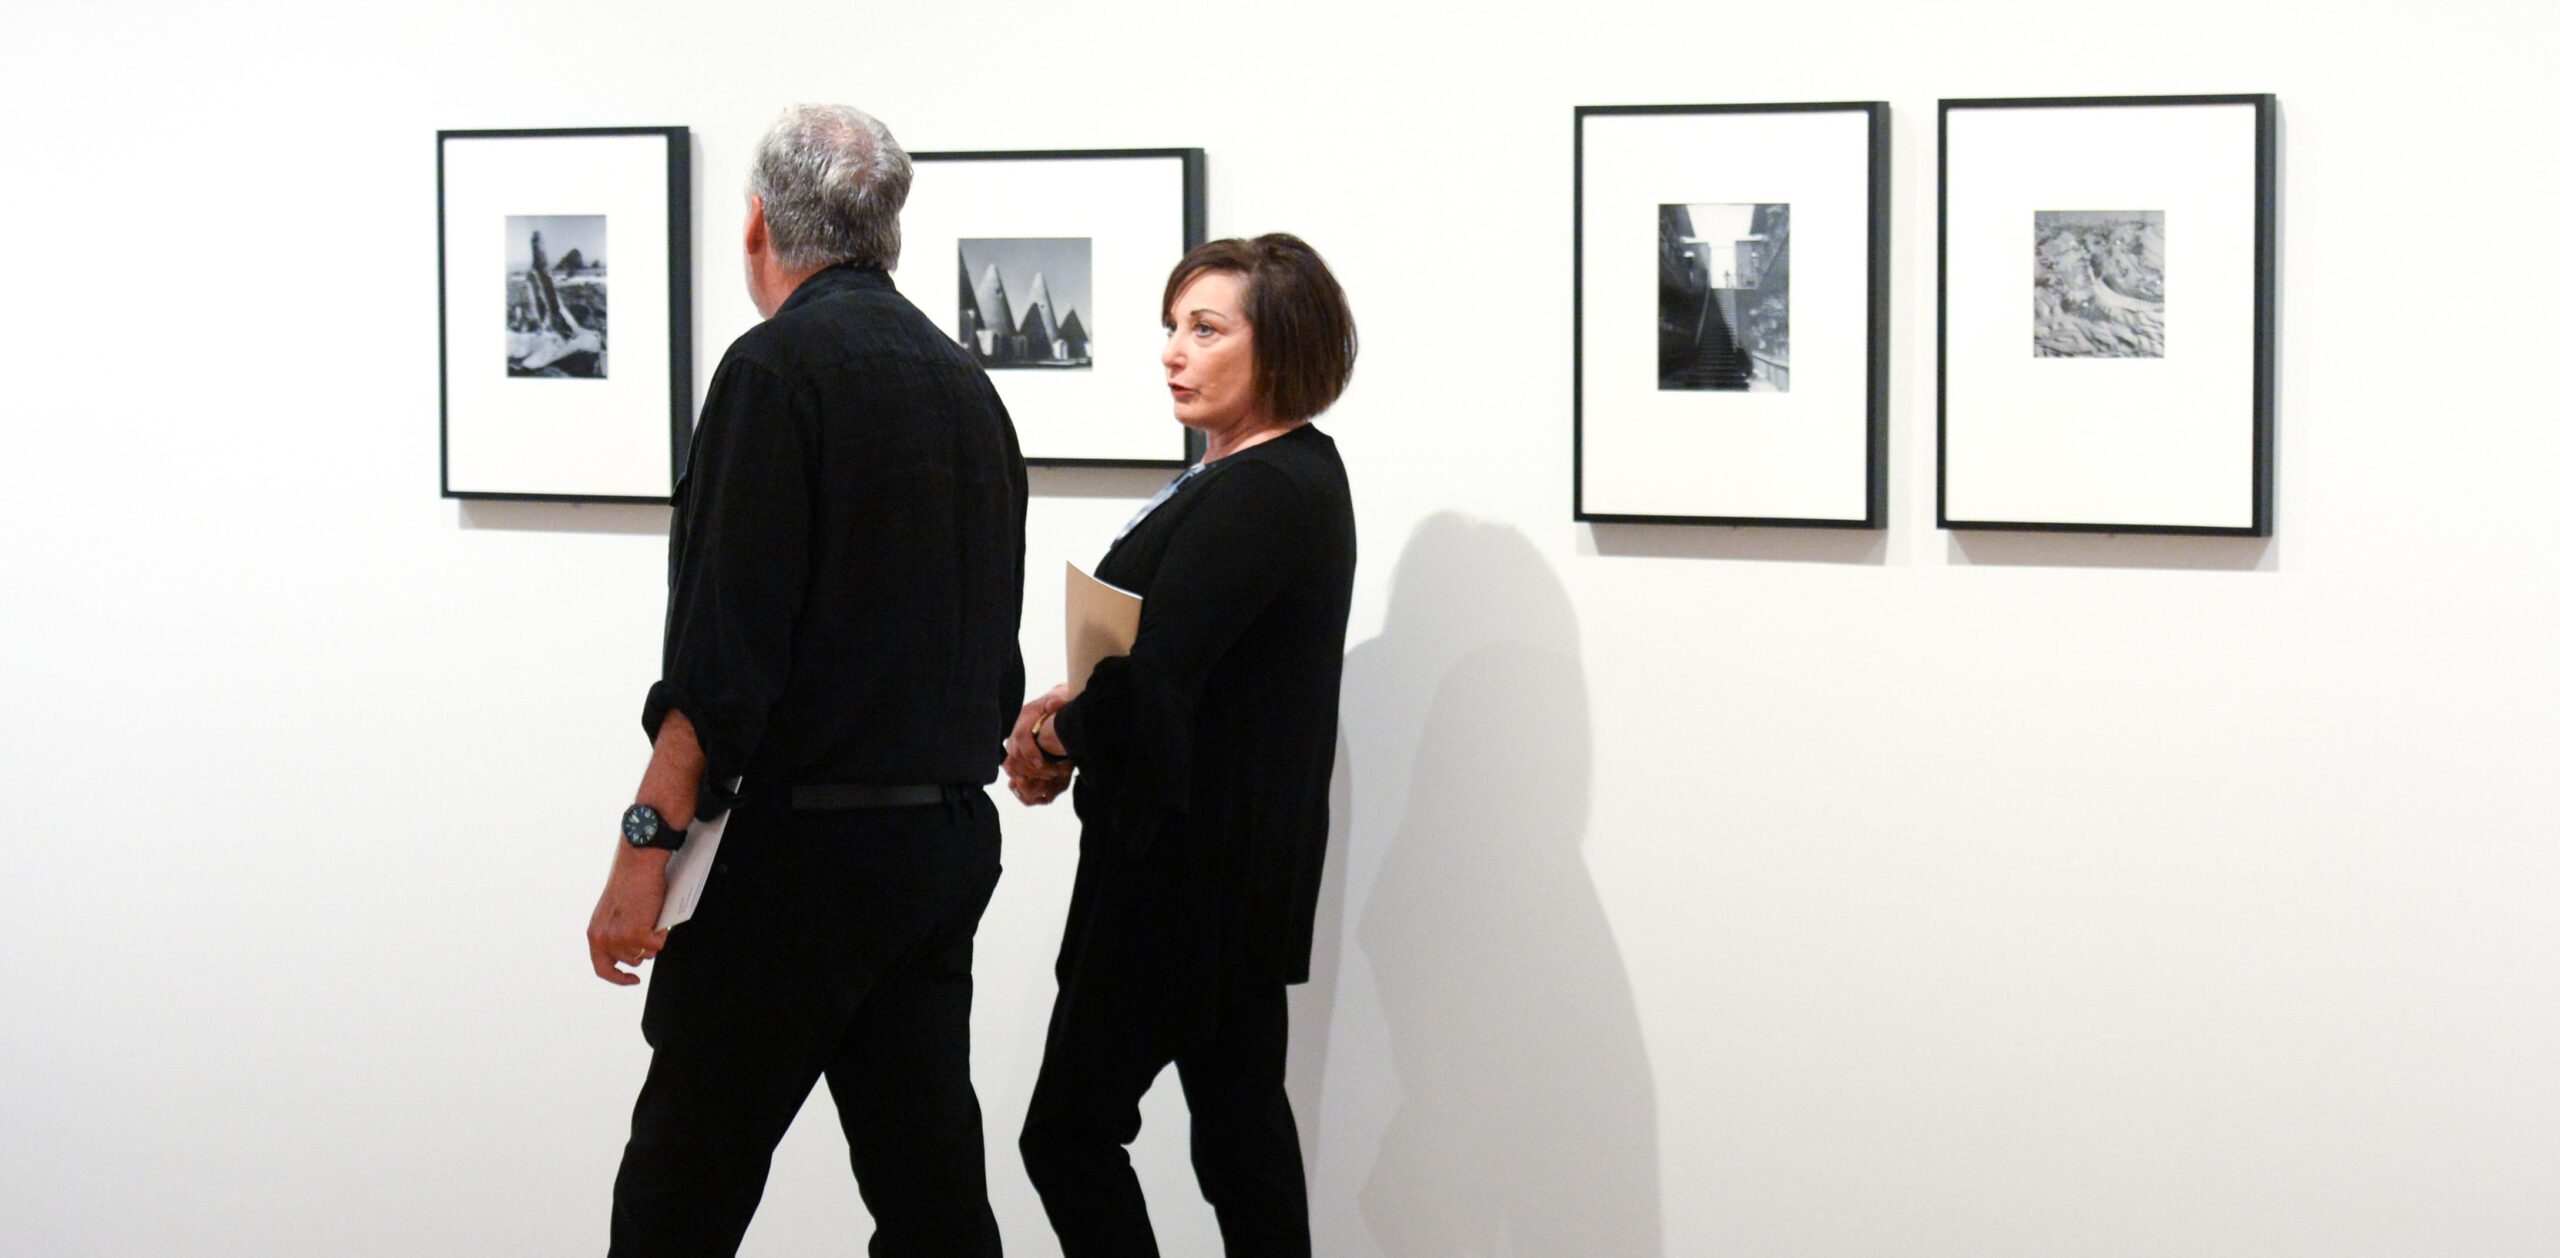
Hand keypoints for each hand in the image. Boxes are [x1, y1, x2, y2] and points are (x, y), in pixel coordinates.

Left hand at [587, 845, 672, 985]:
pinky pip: (658, 945)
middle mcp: (603, 940)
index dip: (618, 978)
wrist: (637, 864)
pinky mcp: (637, 935)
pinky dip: (662, 932)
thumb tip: (635, 949)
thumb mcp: (613, 913)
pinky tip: (657, 914)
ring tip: (652, 916)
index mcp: (595, 934)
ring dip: (654, 939)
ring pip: (647, 954)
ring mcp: (620, 939)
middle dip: (643, 947)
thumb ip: (617, 932)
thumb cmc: (630, 882)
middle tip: (648, 927)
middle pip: (631, 960)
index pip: (603, 968)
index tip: (632, 979)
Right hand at [1005, 685, 1072, 805]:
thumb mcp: (1062, 696)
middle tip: (1047, 775)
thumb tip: (1053, 705)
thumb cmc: (1062, 700)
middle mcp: (1018, 726)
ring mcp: (1016, 737)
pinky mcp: (1019, 746)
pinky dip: (1024, 773)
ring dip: (1026, 772)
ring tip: (1045, 777)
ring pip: (1012, 759)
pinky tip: (1039, 778)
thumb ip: (1059, 701)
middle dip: (1029, 766)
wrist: (1059, 700)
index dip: (1029, 751)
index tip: (1040, 764)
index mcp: (1027, 714)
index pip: (1021, 735)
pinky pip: (1014, 763)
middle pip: (1015, 751)